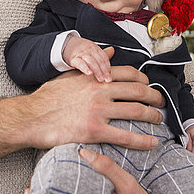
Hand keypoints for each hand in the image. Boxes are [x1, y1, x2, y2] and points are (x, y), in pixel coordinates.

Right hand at [22, 66, 164, 150]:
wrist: (32, 117)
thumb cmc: (49, 97)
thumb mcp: (71, 75)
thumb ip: (92, 64)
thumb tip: (109, 51)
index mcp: (94, 76)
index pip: (128, 73)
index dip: (144, 79)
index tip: (149, 86)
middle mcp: (99, 90)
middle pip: (138, 90)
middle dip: (155, 97)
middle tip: (161, 103)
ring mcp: (98, 110)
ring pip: (136, 111)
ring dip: (153, 116)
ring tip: (159, 120)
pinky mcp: (95, 131)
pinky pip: (125, 136)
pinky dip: (143, 140)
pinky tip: (153, 142)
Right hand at [63, 36, 112, 82]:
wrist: (66, 44)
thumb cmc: (80, 49)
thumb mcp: (91, 49)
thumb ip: (101, 53)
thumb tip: (112, 51)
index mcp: (95, 48)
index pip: (104, 57)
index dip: (108, 67)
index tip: (110, 76)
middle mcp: (89, 50)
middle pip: (99, 60)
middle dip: (104, 71)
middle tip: (108, 80)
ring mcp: (81, 54)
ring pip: (91, 61)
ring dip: (97, 70)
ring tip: (100, 79)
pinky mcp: (74, 59)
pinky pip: (80, 63)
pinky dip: (85, 68)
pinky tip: (89, 73)